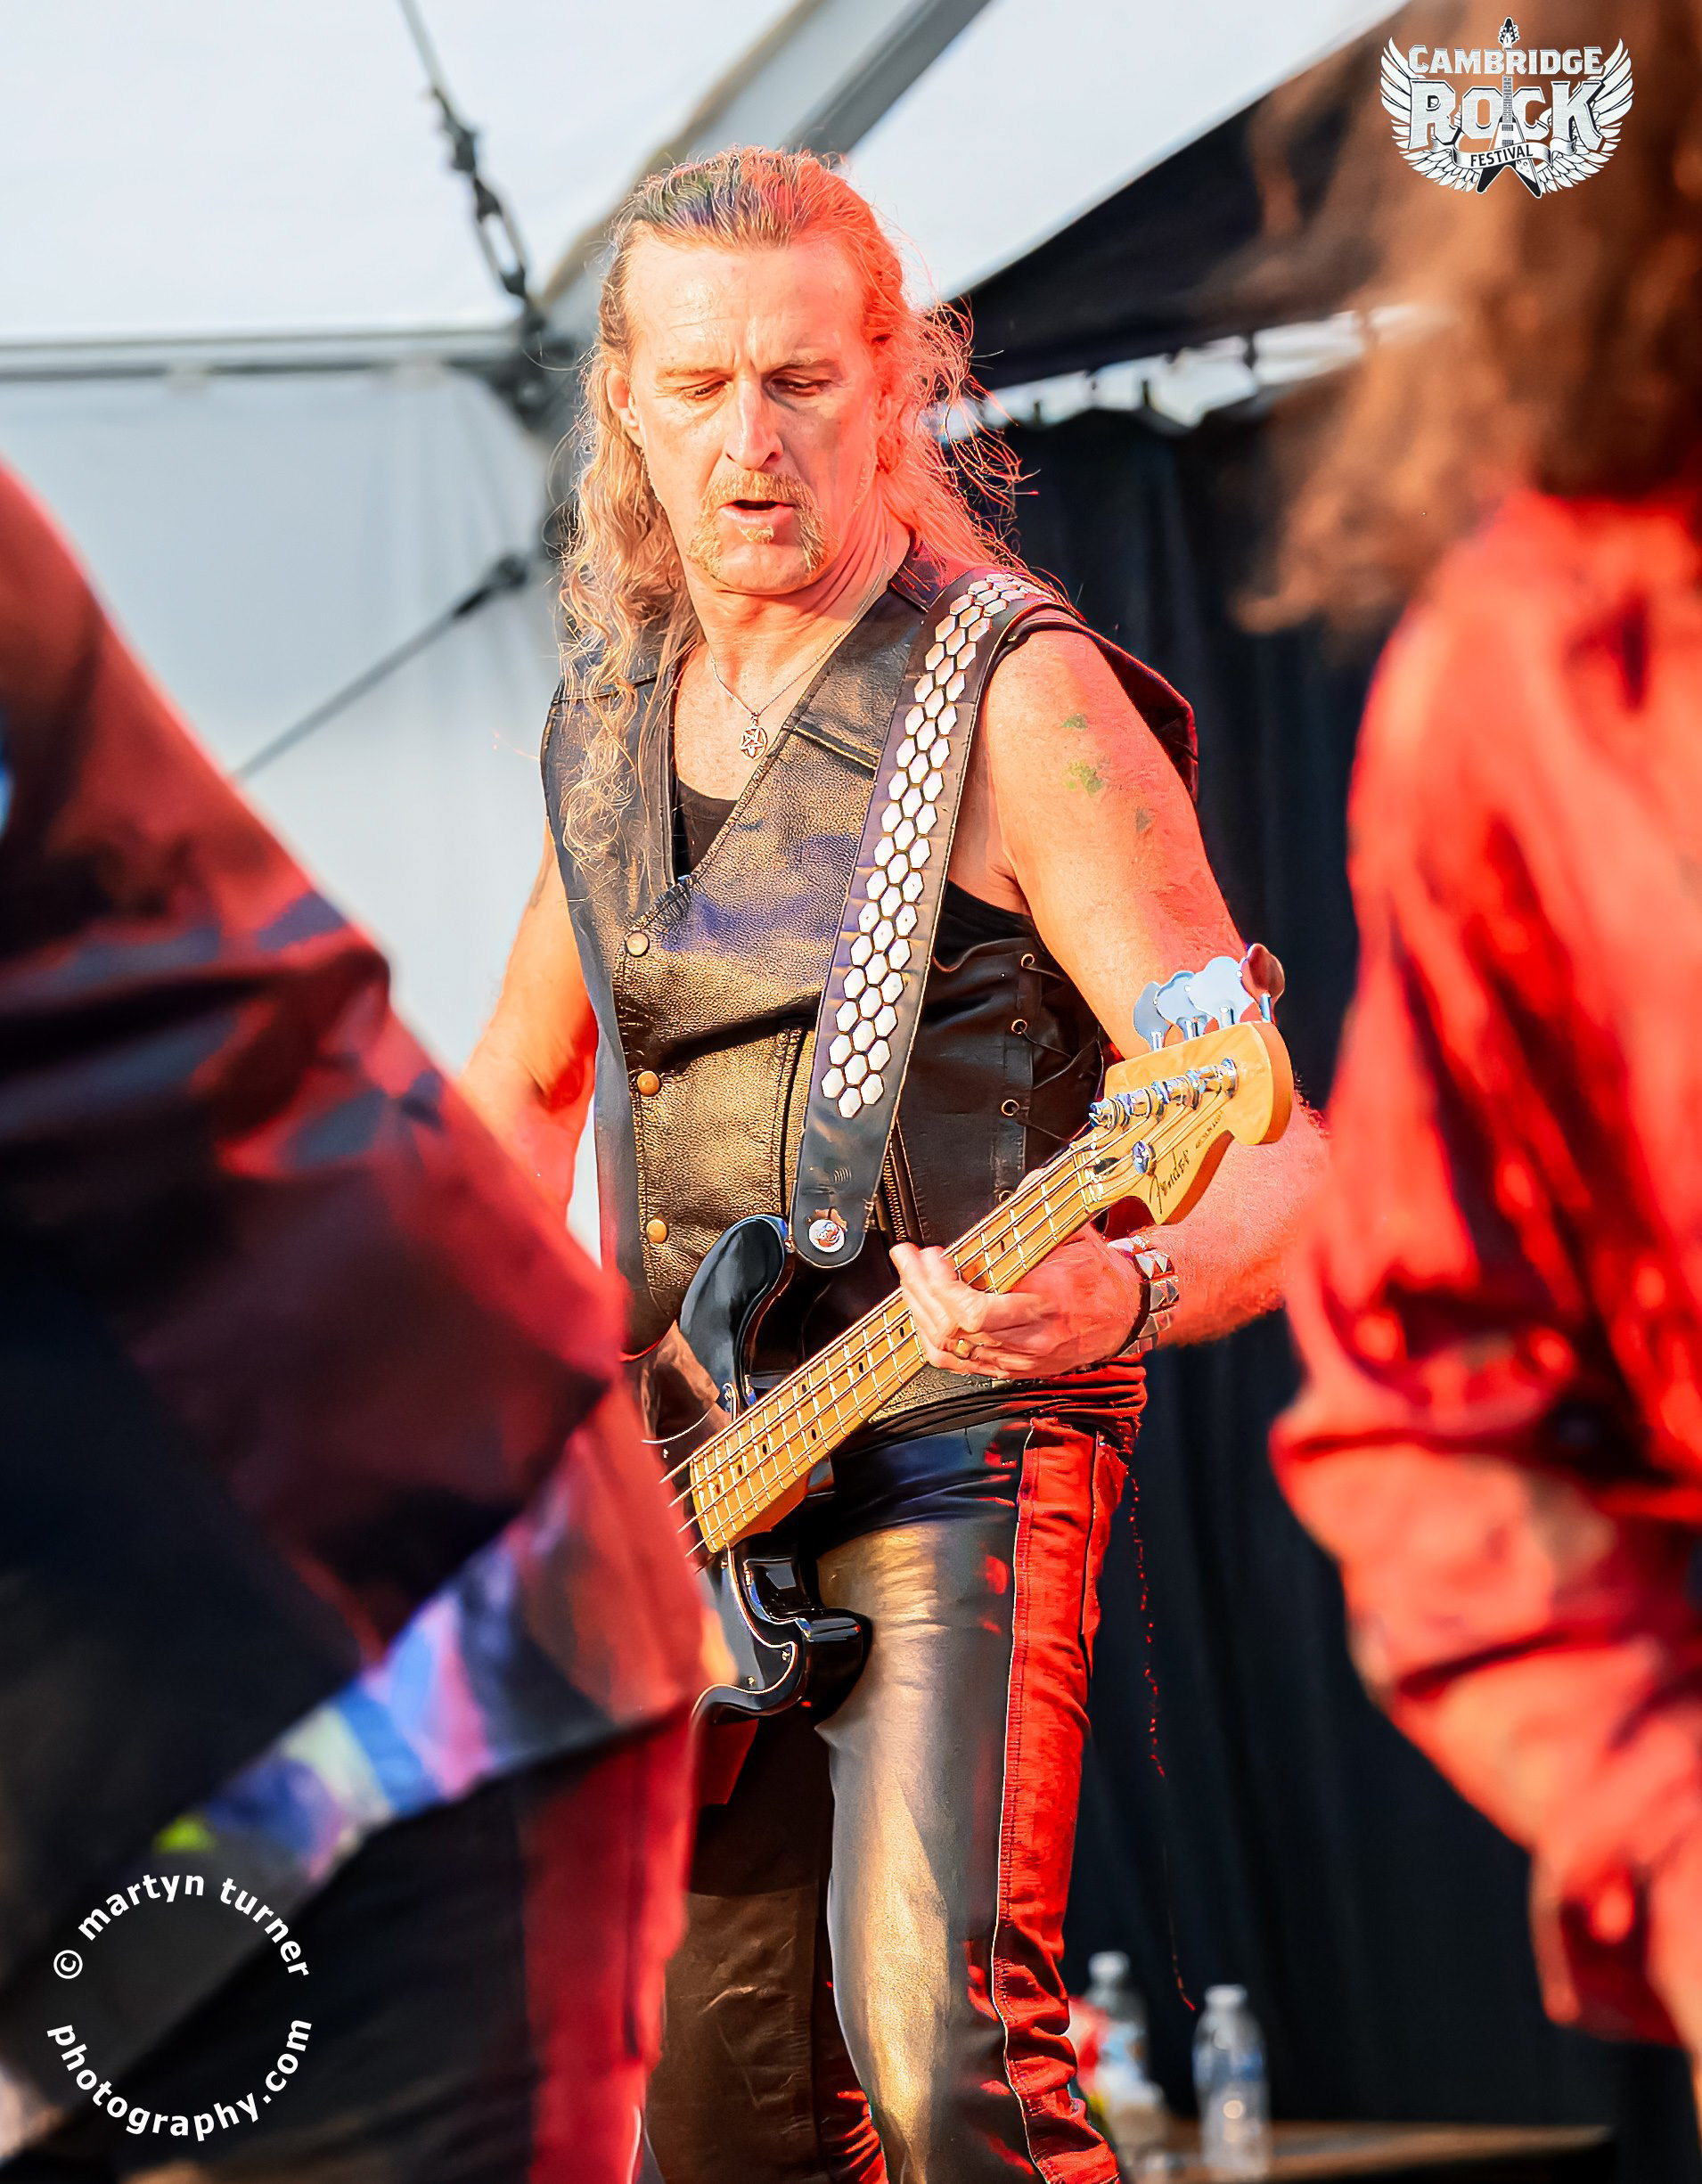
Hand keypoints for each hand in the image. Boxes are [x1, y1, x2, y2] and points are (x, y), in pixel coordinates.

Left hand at [890, 1230, 1144, 1378]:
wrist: (1125, 1316)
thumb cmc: (1101, 1280)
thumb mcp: (1079, 1237)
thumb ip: (1047, 1211)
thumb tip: (1031, 1182)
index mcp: (1045, 1305)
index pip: (977, 1313)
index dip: (943, 1287)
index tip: (934, 1256)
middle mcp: (1029, 1339)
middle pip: (953, 1329)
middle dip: (920, 1290)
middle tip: (908, 1259)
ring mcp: (1017, 1359)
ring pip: (948, 1349)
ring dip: (919, 1311)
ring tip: (910, 1280)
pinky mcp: (1010, 1368)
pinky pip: (957, 1364)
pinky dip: (931, 1338)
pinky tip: (922, 1313)